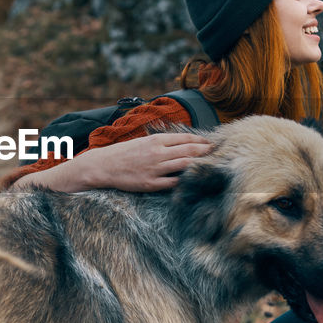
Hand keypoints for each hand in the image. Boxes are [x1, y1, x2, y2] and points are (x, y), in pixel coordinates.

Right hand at [77, 133, 212, 190]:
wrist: (104, 165)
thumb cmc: (124, 152)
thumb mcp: (143, 141)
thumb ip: (162, 142)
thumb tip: (182, 142)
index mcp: (156, 140)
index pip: (185, 138)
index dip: (201, 141)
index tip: (212, 143)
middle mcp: (157, 153)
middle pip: (189, 151)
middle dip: (205, 151)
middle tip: (218, 152)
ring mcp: (155, 169)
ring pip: (184, 165)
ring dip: (199, 164)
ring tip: (211, 165)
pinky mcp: (150, 183)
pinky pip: (172, 182)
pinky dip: (184, 181)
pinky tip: (193, 180)